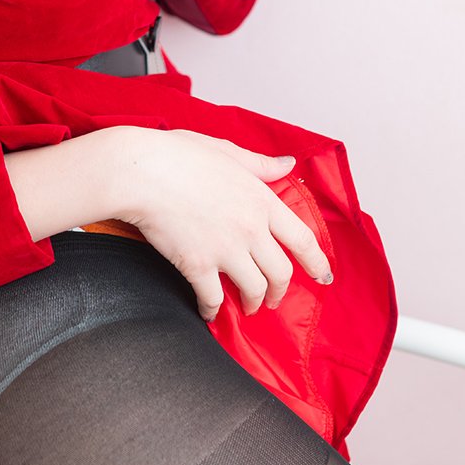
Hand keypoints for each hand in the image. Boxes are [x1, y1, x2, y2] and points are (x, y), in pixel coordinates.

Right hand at [111, 129, 335, 321]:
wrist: (140, 172)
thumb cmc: (177, 155)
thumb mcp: (226, 151)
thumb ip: (260, 164)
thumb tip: (288, 163)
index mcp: (261, 199)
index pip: (302, 239)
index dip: (317, 262)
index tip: (323, 276)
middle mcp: (251, 229)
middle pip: (282, 272)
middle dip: (281, 291)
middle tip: (276, 299)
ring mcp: (226, 250)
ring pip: (255, 290)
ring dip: (254, 303)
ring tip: (248, 306)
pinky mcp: (198, 265)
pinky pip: (214, 299)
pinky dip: (214, 311)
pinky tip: (210, 313)